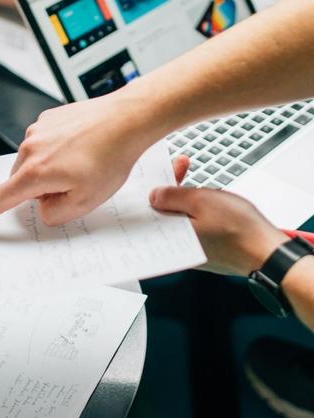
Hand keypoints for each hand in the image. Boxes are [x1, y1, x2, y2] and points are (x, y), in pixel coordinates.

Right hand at [0, 93, 156, 228]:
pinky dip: (57, 151)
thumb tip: (42, 206)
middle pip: (21, 182)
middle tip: (75, 185)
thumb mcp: (85, 202)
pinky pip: (44, 144)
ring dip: (50, 169)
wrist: (127, 119)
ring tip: (83, 163)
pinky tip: (81, 148)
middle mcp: (30, 149)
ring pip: (33, 163)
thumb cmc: (110, 157)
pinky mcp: (47, 119)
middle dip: (41, 190)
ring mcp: (37, 131)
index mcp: (35, 173)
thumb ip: (55, 213)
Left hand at [150, 159, 287, 274]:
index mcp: (170, 236)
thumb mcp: (201, 201)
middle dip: (171, 185)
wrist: (268, 253)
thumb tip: (153, 196)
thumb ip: (172, 196)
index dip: (155, 183)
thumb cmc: (238, 229)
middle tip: (182, 164)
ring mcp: (189, 250)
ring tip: (193, 177)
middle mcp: (176, 247)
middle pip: (163, 210)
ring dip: (183, 196)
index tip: (162, 168)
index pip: (150, 207)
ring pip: (178, 217)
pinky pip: (191, 226)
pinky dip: (194, 211)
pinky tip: (203, 199)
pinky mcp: (202, 250)